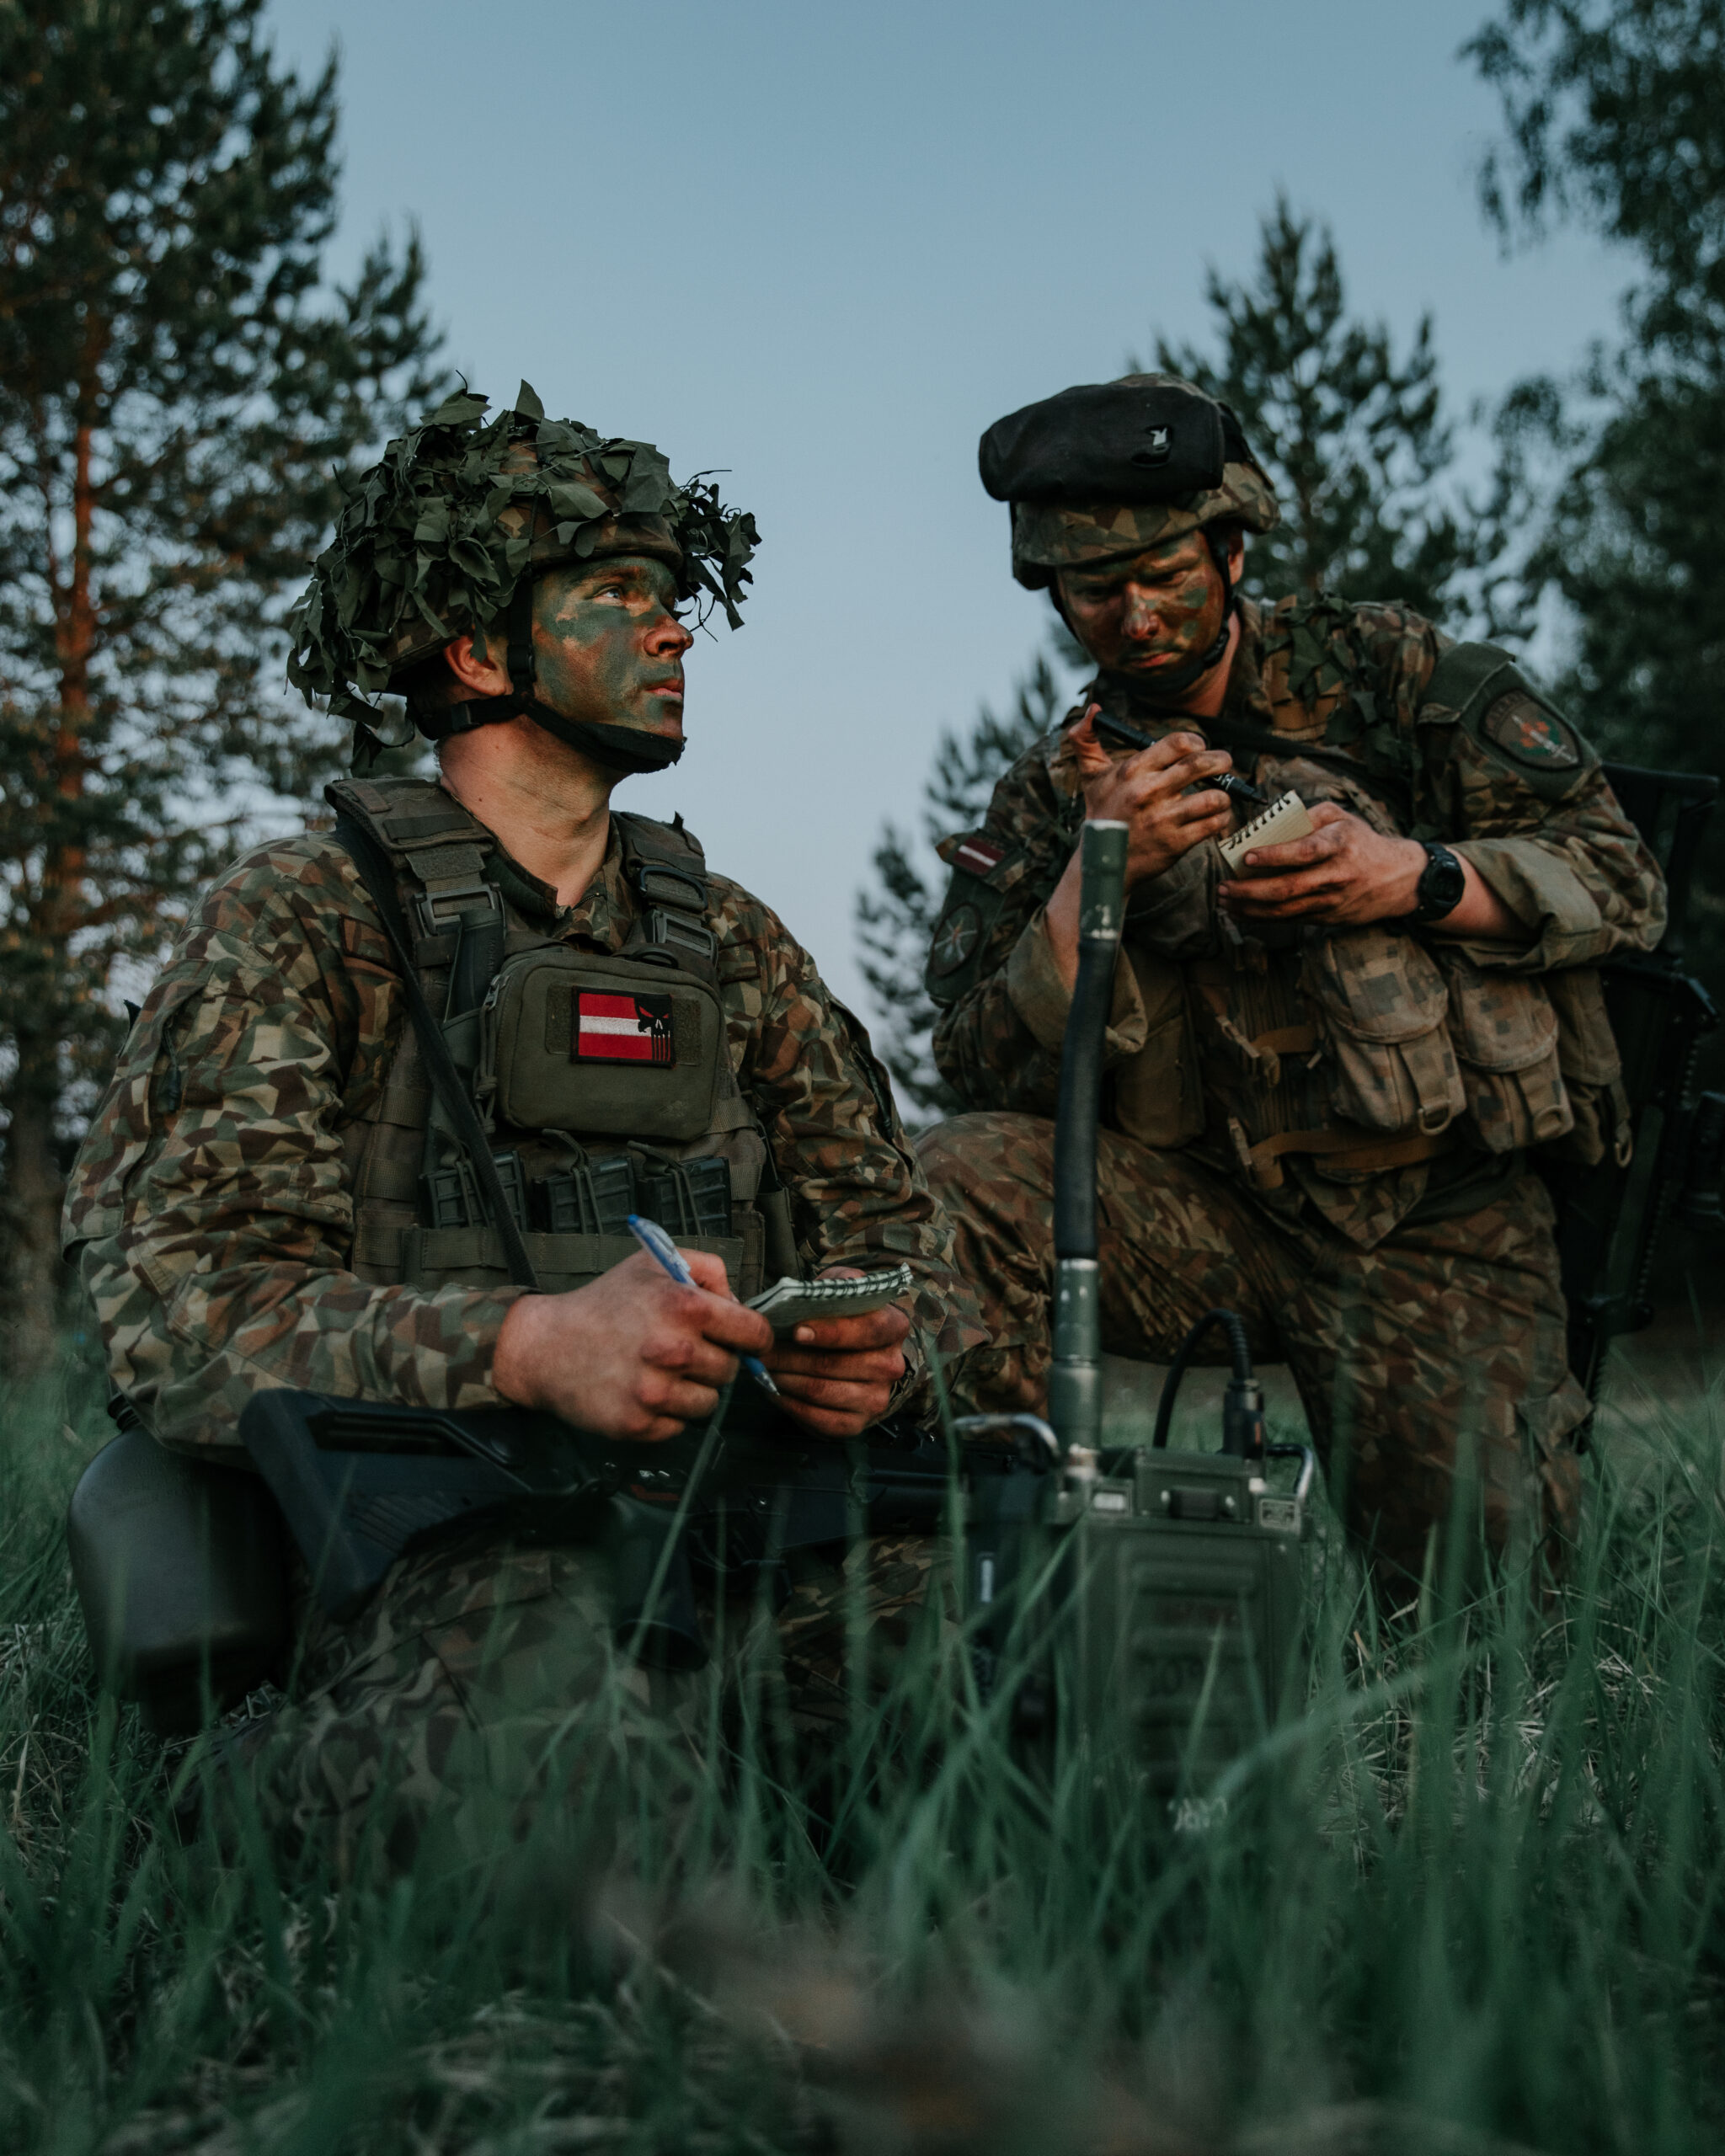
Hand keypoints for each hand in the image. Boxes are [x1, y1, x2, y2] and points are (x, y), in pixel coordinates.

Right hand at [492, 1246, 773, 1441]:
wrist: (546, 1345)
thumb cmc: (604, 1303)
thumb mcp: (655, 1263)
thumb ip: (708, 1270)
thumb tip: (738, 1305)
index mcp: (685, 1307)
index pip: (754, 1334)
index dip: (752, 1338)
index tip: (743, 1342)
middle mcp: (674, 1350)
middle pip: (731, 1371)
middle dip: (713, 1361)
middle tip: (681, 1352)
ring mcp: (655, 1391)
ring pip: (709, 1404)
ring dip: (692, 1391)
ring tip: (660, 1372)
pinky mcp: (638, 1424)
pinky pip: (679, 1427)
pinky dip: (667, 1414)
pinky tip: (643, 1391)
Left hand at [763, 1267, 911, 1439]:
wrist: (852, 1354)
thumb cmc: (842, 1316)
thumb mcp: (843, 1287)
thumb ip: (837, 1283)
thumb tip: (823, 1291)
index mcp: (894, 1327)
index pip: (868, 1330)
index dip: (832, 1332)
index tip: (797, 1332)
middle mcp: (891, 1366)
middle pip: (835, 1364)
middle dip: (792, 1356)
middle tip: (762, 1349)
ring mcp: (876, 1398)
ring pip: (821, 1391)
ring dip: (785, 1378)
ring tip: (764, 1366)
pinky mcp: (856, 1424)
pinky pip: (818, 1418)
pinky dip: (790, 1403)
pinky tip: (774, 1388)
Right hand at [1069, 708, 1235, 887]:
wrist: (1103, 860)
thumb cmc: (1103, 813)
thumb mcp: (1092, 776)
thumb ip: (1088, 740)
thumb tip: (1094, 709)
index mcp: (1134, 771)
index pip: (1178, 743)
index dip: (1196, 742)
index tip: (1199, 748)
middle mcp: (1149, 792)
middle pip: (1201, 765)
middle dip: (1221, 761)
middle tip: (1224, 764)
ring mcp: (1164, 819)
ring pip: (1214, 797)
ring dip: (1224, 794)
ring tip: (1220, 795)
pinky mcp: (1176, 842)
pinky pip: (1214, 823)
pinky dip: (1222, 818)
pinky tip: (1215, 816)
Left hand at [1217, 802, 1426, 924]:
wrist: (1398, 879)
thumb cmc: (1362, 842)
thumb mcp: (1342, 817)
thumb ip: (1308, 815)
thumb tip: (1269, 821)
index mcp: (1339, 845)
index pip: (1304, 852)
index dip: (1275, 856)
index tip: (1248, 856)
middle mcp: (1335, 876)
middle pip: (1287, 888)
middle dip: (1249, 891)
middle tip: (1223, 886)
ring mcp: (1331, 901)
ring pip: (1284, 910)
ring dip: (1249, 908)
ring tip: (1225, 901)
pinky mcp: (1327, 918)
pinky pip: (1289, 920)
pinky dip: (1262, 918)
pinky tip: (1242, 913)